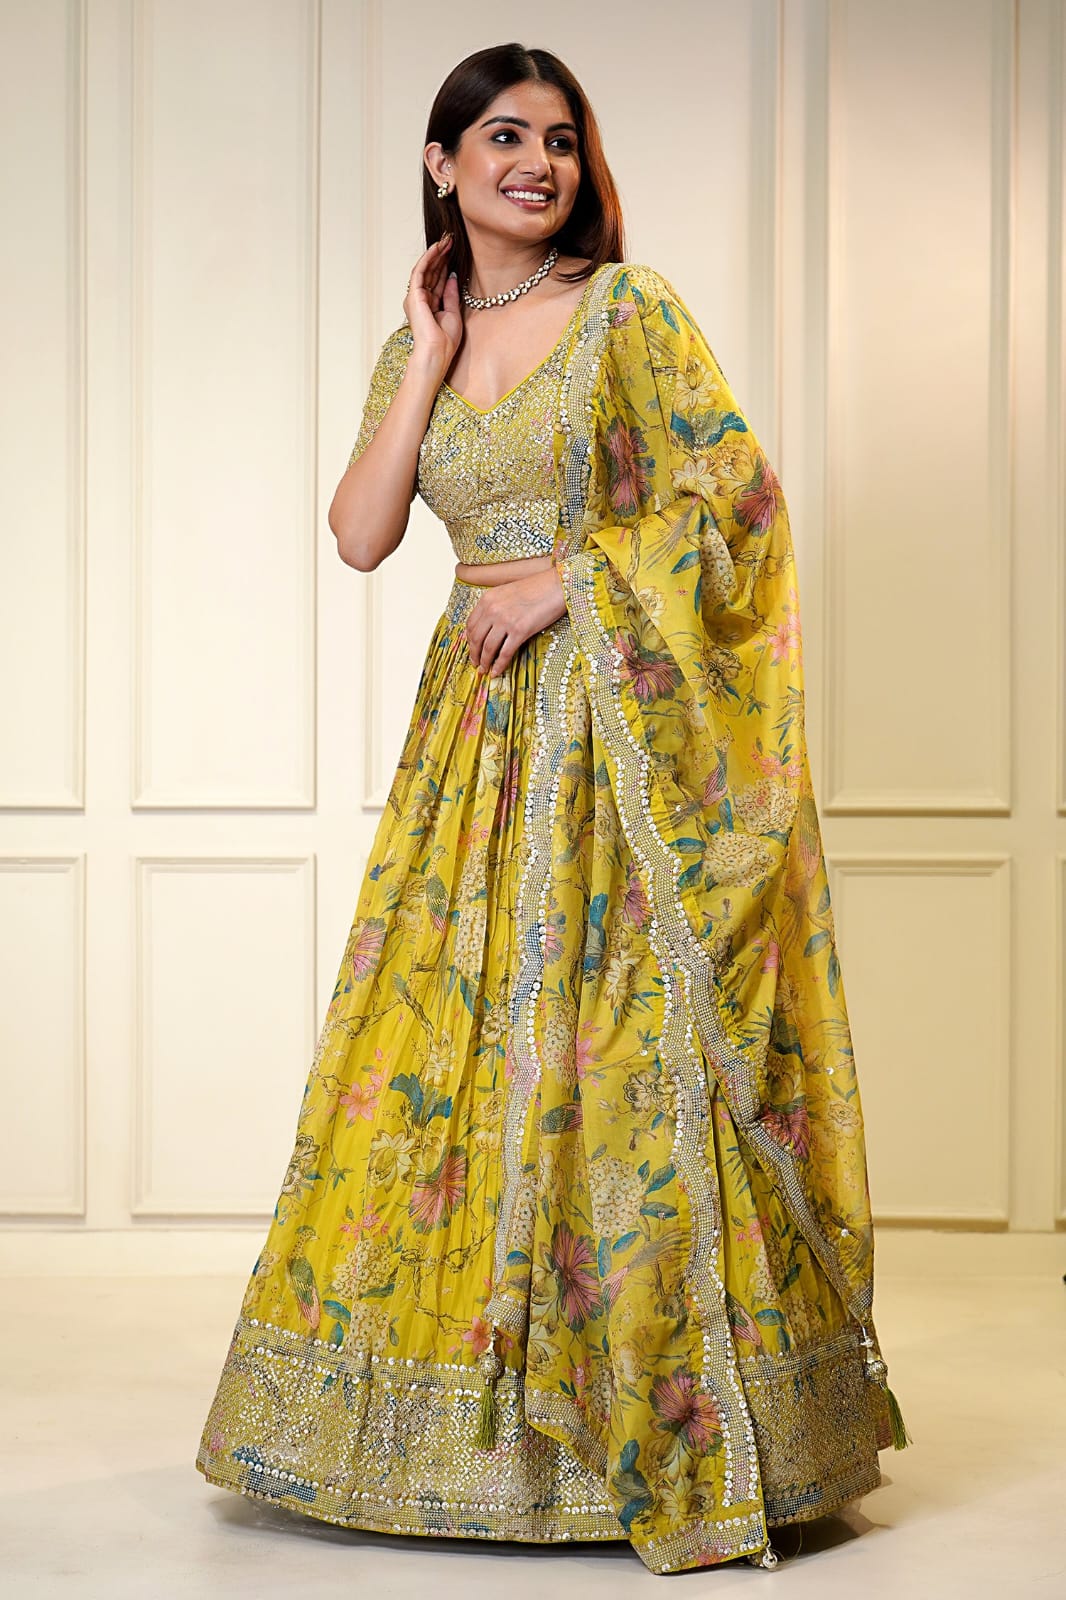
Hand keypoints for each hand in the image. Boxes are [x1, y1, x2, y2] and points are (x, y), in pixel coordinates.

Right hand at [403, 238, 461, 375]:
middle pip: (431, 271)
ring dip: (435, 253)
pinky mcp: (414, 295)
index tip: (455, 250)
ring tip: (446, 240)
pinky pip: (420, 272)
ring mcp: (416, 297)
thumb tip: (452, 275)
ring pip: (425, 269)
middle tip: (450, 239)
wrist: (437, 352)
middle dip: (441, 255)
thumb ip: (451, 294)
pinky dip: (428, 259)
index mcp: (431, 305)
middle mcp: (421, 299)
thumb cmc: (445, 341)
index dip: (446, 264)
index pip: (438, 279)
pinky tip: (437, 248)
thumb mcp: (453, 313)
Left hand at [465, 566, 567, 676]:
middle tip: (476, 664)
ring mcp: (506, 620)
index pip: (470, 625)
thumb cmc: (537, 588)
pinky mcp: (520, 631)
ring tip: (485, 670)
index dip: (469, 641)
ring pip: (488, 648)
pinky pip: (505, 653)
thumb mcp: (508, 592)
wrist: (558, 585)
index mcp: (488, 599)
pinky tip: (497, 672)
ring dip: (485, 662)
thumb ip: (496, 607)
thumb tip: (489, 627)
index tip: (472, 649)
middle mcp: (493, 609)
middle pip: (476, 638)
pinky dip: (499, 665)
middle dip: (475, 654)